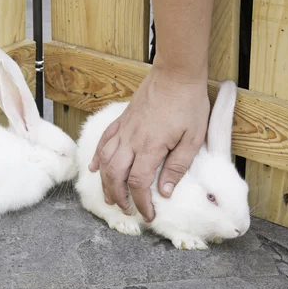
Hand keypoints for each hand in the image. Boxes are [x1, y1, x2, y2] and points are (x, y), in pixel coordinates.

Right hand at [88, 64, 209, 221]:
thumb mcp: (192, 139)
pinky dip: (97, 157)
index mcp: (150, 148)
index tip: (147, 215)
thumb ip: (177, 166)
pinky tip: (94, 168)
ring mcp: (123, 130)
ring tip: (108, 197)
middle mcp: (131, 141)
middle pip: (115, 176)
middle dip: (118, 197)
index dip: (141, 203)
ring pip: (105, 161)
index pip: (138, 183)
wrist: (176, 73)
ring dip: (105, 182)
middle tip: (126, 210)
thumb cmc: (188, 104)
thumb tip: (164, 191)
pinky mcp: (122, 120)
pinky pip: (103, 142)